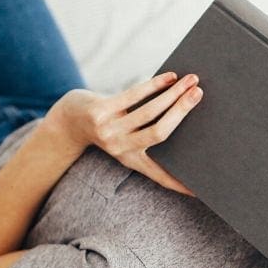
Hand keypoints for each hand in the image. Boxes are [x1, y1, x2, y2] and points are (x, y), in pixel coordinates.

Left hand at [39, 72, 201, 196]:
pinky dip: (154, 85)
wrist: (68, 121)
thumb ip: (149, 134)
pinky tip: (169, 77)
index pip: (160, 176)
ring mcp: (109, 131)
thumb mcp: (127, 139)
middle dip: (182, 111)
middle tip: (199, 94)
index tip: (199, 191)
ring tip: (191, 81)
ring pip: (148, 112)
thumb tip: (183, 112)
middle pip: (159, 133)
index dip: (180, 184)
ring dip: (172, 94)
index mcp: (132, 160)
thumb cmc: (108, 127)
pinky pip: (133, 96)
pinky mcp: (100, 111)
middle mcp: (121, 149)